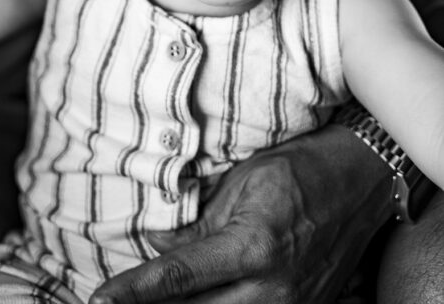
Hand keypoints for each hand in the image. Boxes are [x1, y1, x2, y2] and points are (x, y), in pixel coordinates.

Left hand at [91, 124, 390, 303]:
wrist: (359, 181)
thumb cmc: (298, 169)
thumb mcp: (241, 183)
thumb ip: (199, 225)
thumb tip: (158, 247)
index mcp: (251, 248)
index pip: (176, 277)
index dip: (132, 292)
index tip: (100, 301)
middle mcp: (272, 290)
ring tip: (151, 302)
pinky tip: (200, 298)